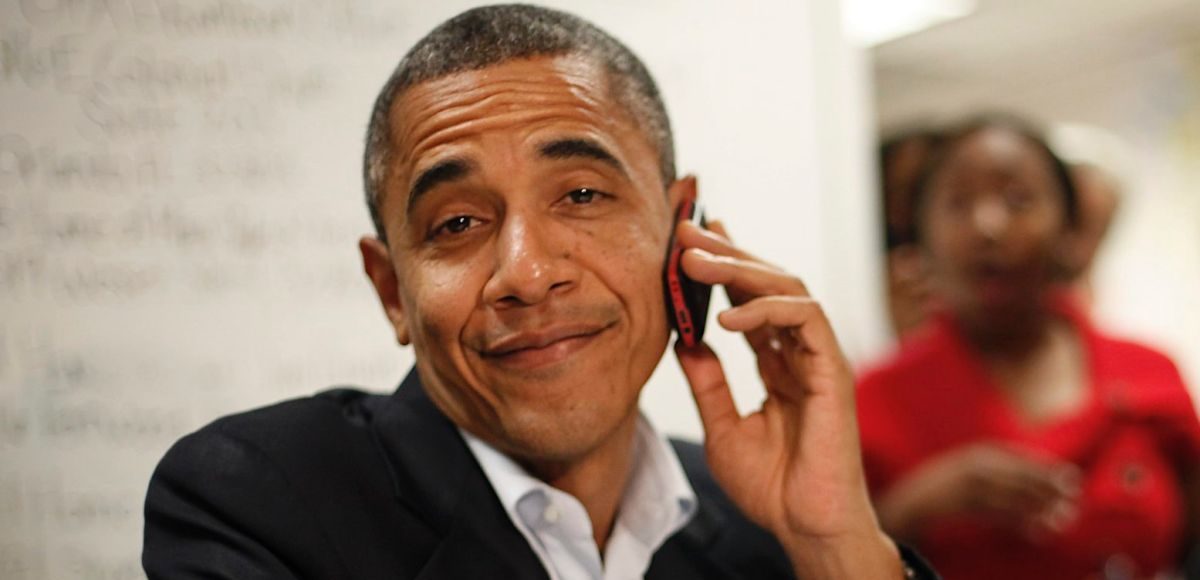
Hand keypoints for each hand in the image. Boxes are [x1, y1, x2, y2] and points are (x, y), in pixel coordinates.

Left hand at [672, 219, 901, 577]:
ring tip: (694, 262)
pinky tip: (728, 317)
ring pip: (787, 287)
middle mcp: (800, 353)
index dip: (725, 267)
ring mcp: (818, 357)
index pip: (751, 301)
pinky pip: (805, 318)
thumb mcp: (721, 427)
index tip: (690, 242)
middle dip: (725, 253)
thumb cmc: (771, 486)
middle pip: (766, 283)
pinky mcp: (833, 368)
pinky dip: (767, 309)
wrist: (803, 523)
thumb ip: (707, 382)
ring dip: (739, 269)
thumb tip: (684, 340)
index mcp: (778, 365)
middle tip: (685, 232)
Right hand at [878, 443, 1079, 541]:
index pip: (1016, 458)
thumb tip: (1032, 485)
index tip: (1071, 477)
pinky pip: (994, 514)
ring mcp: (962, 485)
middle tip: (1074, 497)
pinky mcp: (958, 505)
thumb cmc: (940, 491)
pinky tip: (1037, 531)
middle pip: (1016, 476)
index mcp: (975, 455)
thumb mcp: (966, 474)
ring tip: (1062, 518)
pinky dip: (1017, 522)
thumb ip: (993, 474)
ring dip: (1037, 507)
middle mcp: (970, 466)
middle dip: (1045, 486)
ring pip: (1008, 495)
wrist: (904, 503)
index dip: (1044, 467)